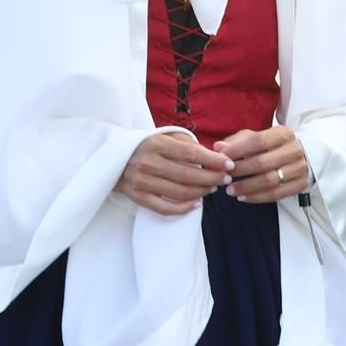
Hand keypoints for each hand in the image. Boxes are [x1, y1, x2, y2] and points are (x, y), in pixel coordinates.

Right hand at [118, 132, 232, 216]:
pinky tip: (197, 203)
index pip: (191, 154)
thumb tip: (216, 155)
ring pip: (179, 192)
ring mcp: (141, 181)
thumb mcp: (166, 136)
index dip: (213, 161)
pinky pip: (165, 208)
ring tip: (213, 188)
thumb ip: (189, 144)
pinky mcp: (137, 197)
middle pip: (188, 175)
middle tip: (225, 179)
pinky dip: (184, 208)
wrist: (115, 159)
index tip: (230, 164)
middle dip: (212, 178)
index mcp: (156, 144)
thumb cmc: (149, 146)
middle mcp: (147, 162)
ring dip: (202, 192)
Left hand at [216, 126, 309, 203]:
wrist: (304, 155)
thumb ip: (238, 141)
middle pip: (263, 162)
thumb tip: (219, 147)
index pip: (259, 141)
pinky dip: (258, 197)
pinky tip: (244, 197)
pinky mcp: (301, 184)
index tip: (222, 158)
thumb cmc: (274, 146)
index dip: (238, 150)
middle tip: (224, 177)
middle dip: (240, 171)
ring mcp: (300, 168)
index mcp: (284, 134)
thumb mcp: (258, 136)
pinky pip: (277, 194)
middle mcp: (295, 150)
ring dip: (247, 187)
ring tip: (231, 190)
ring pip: (270, 180)